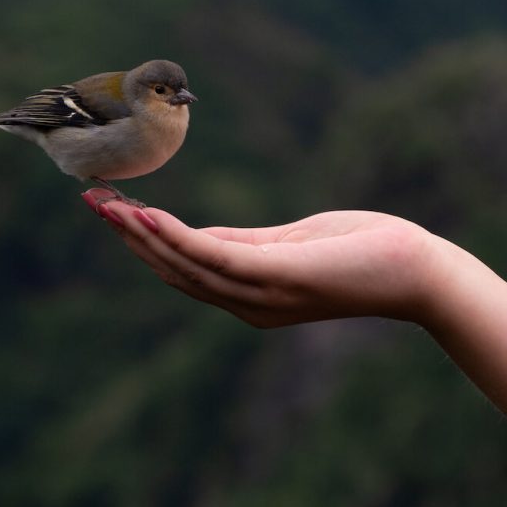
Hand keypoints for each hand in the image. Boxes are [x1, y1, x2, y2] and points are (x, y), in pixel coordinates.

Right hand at [82, 192, 445, 327]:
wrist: (417, 271)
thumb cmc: (361, 252)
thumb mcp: (291, 245)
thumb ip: (246, 244)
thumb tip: (202, 237)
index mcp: (250, 295)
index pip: (184, 268)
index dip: (143, 242)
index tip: (111, 211)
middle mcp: (248, 304)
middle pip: (173, 269)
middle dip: (128, 236)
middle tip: (90, 202)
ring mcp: (262, 295)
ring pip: (185, 265)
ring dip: (140, 235)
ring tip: (106, 205)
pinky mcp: (280, 276)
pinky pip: (217, 256)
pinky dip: (177, 237)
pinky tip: (149, 216)